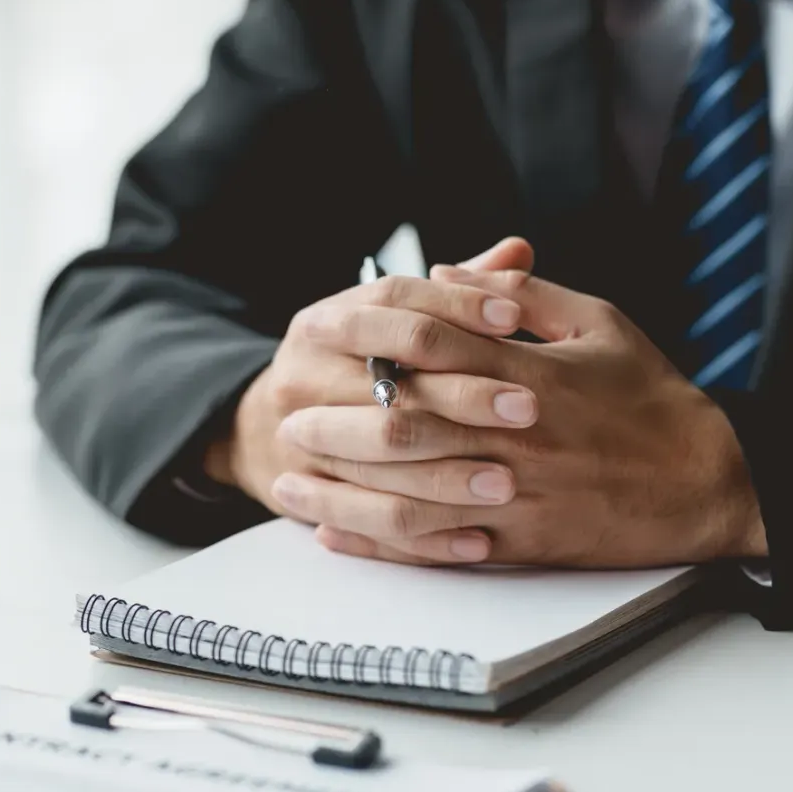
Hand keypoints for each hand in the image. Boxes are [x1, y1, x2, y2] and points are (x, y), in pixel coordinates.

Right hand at [205, 238, 541, 513]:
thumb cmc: (352, 370)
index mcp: (327, 322)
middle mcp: (306, 373)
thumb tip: (516, 253)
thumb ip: (454, 293)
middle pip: (389, 382)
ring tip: (508, 481)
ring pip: (379, 456)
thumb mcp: (386, 322)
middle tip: (526, 407)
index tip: (510, 317)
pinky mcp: (308, 493)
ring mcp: (300, 436)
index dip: (453, 306)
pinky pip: (370, 519)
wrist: (266, 432)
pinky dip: (427, 533)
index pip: (391, 303)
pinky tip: (478, 538)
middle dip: (463, 395)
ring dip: (448, 473)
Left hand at [269, 267, 767, 566]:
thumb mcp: (599, 322)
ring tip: (289, 484)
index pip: (429, 344)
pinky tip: (336, 537)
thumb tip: (443, 274)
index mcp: (530, 374)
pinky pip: (436, 549)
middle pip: (404, 424)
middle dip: (335, 422)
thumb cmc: (651, 397)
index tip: (316, 329)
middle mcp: (515, 437)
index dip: (364, 333)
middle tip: (286, 416)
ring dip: (341, 491)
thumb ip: (521, 295)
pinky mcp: (521, 544)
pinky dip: (381, 545)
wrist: (708, 482)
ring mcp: (515, 496)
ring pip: (409, 495)